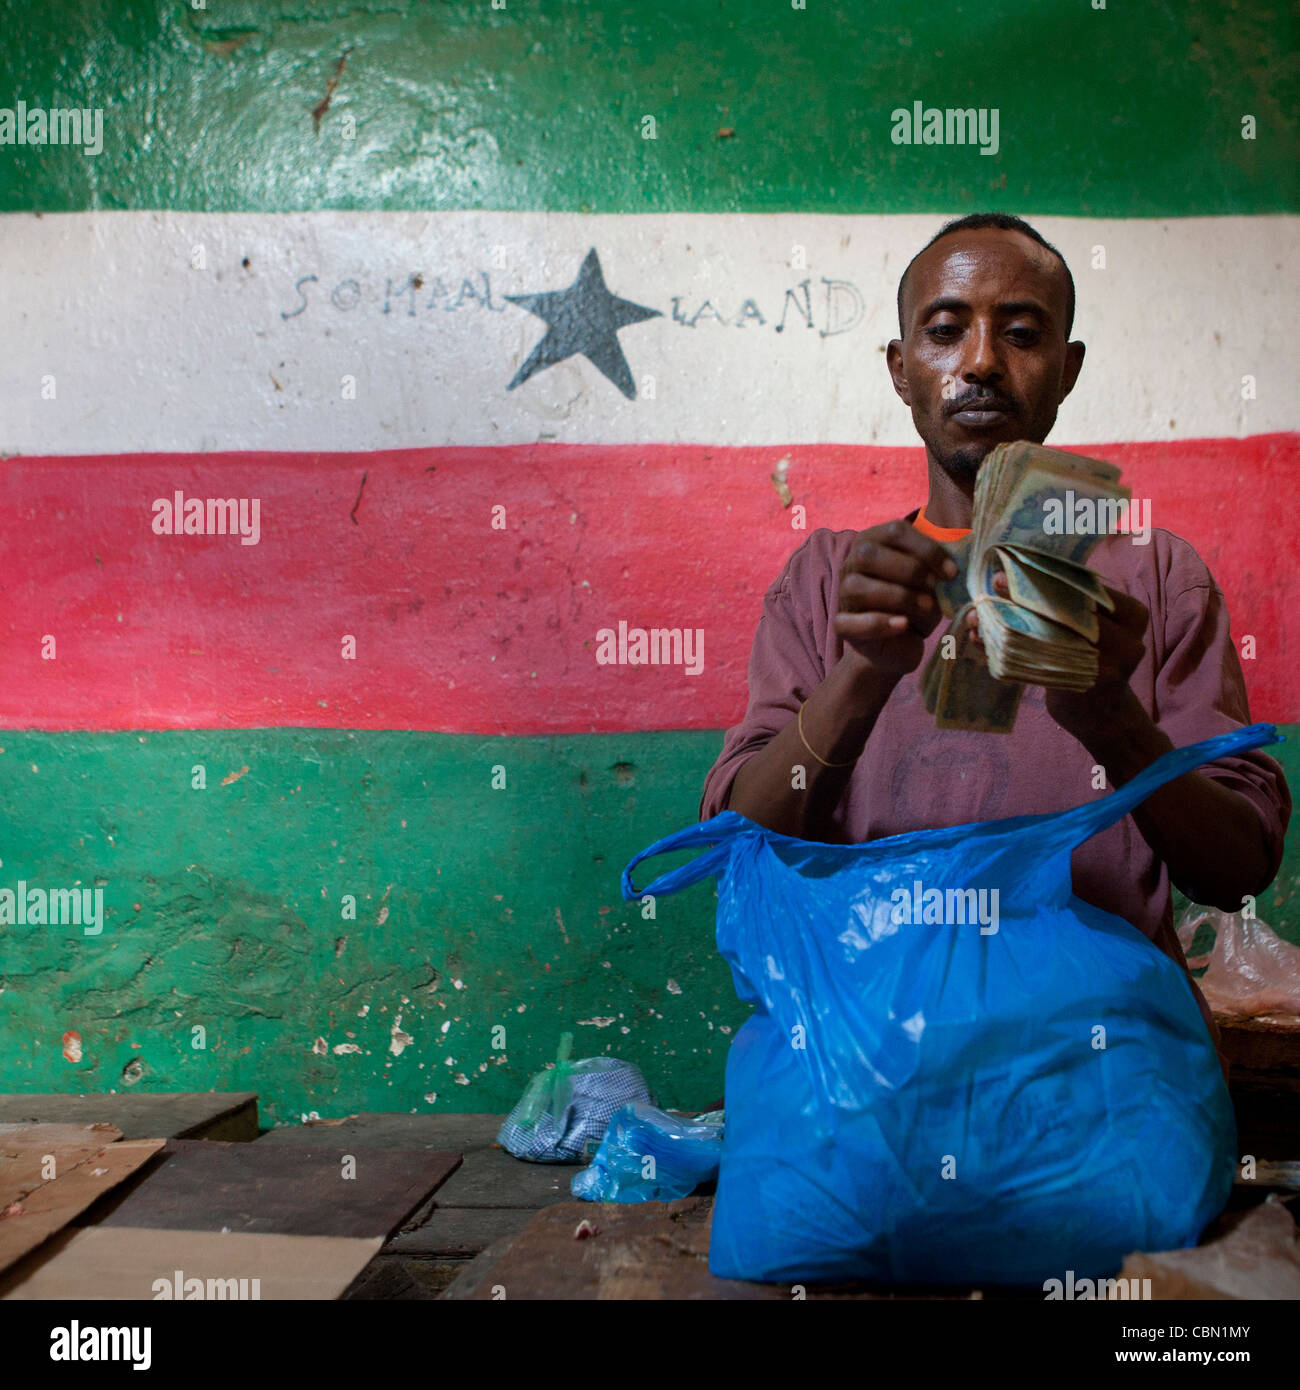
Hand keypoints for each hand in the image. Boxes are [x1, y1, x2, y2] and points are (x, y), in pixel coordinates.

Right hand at [834, 520, 957, 677]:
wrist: (900, 644)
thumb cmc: (916, 604)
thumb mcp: (932, 579)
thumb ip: (938, 561)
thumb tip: (960, 544)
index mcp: (874, 542)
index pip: (894, 531)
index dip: (926, 548)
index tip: (952, 572)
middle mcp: (852, 564)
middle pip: (868, 554)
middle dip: (910, 570)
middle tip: (935, 587)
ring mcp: (843, 595)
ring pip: (857, 587)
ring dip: (899, 596)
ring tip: (926, 608)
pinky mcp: (842, 625)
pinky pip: (850, 622)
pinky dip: (879, 623)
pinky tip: (903, 625)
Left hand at [966, 574, 1148, 730]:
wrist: (1101, 713)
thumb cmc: (1091, 657)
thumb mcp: (1095, 627)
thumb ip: (1073, 602)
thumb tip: (1021, 570)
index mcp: (1133, 615)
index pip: (1088, 588)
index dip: (1051, 576)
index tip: (1018, 564)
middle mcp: (1127, 641)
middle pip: (1070, 610)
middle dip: (1028, 595)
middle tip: (997, 582)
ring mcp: (1106, 667)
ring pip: (1049, 636)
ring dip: (1008, 623)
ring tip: (979, 614)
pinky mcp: (1079, 685)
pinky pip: (1034, 662)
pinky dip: (1003, 650)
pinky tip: (980, 640)